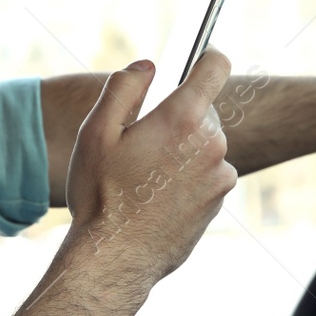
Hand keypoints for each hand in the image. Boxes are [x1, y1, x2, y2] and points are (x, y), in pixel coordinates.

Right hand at [64, 49, 237, 282]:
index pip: (215, 67)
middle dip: (177, 118)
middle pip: (203, 111)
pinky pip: (206, 174)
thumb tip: (147, 66)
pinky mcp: (219, 201)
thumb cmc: (101, 195)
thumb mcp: (96, 132)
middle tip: (140, 144)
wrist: (115, 257)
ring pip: (204, 145)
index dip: (206, 58)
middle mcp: (211, 144)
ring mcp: (220, 175)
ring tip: (145, 177)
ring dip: (182, 151)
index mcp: (183, 118)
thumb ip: (123, 88)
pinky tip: (156, 197)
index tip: (196, 62)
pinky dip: (188, 178)